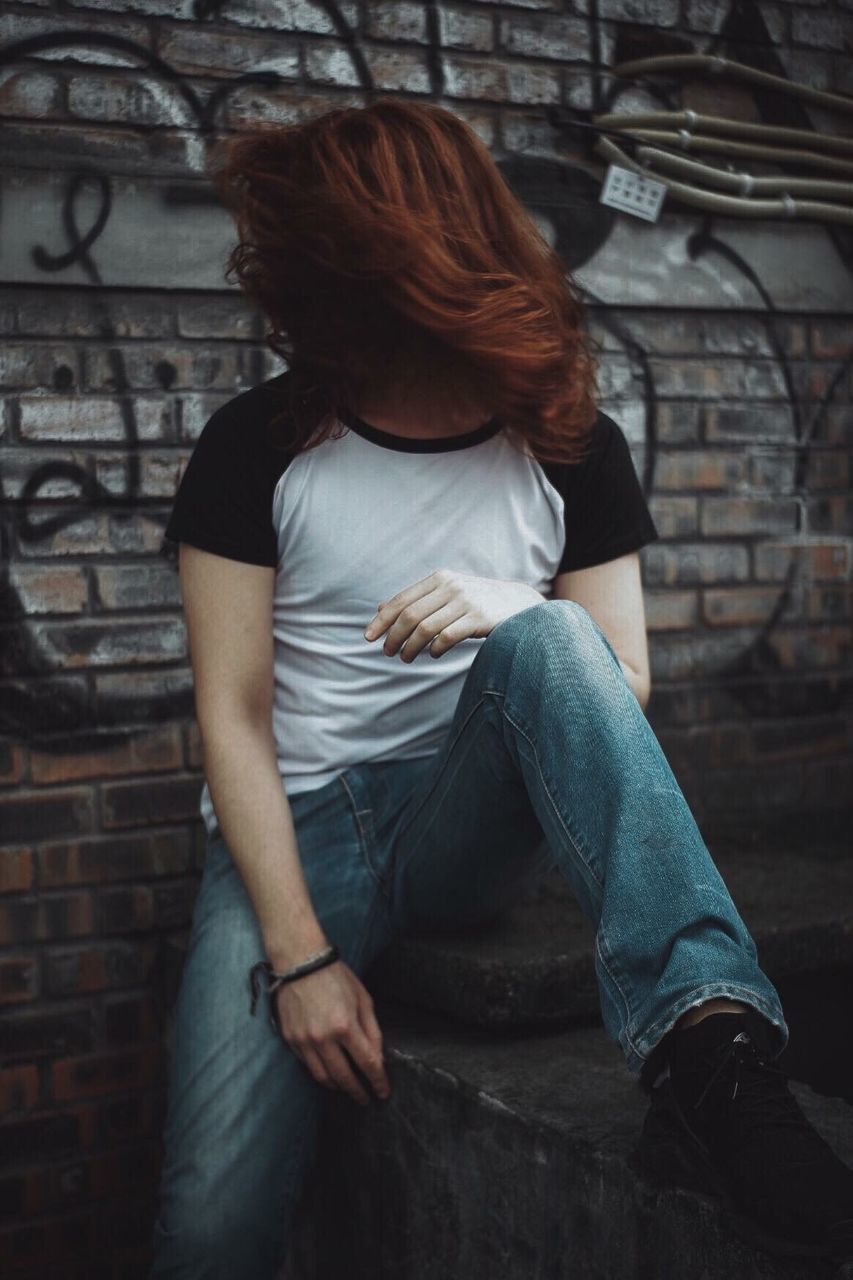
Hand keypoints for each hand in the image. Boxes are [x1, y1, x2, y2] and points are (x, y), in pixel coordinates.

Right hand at [274, 960, 389, 1105]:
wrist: (300, 962)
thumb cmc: (335, 977)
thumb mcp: (363, 999)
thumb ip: (372, 1030)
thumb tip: (377, 1058)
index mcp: (345, 1025)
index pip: (366, 1063)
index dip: (378, 1081)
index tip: (383, 1091)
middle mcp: (323, 1038)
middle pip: (344, 1077)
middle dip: (357, 1092)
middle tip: (366, 1098)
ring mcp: (304, 1041)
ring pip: (322, 1077)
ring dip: (337, 1086)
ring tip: (347, 1087)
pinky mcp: (290, 1039)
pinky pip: (307, 1065)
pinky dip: (320, 1072)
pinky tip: (329, 1071)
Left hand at [363, 569, 543, 661]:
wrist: (520, 605)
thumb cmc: (478, 602)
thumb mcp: (447, 594)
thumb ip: (417, 600)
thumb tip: (381, 609)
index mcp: (440, 578)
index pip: (401, 601)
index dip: (382, 621)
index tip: (368, 637)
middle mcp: (451, 587)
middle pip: (409, 616)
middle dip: (393, 637)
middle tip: (388, 652)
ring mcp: (466, 601)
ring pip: (425, 629)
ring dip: (410, 647)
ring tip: (406, 658)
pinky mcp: (478, 618)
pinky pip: (447, 637)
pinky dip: (434, 649)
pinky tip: (433, 654)